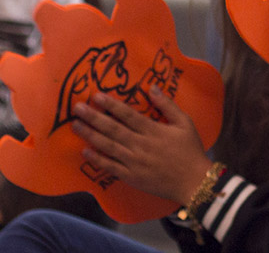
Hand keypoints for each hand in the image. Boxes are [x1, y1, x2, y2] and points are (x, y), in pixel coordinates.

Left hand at [72, 87, 212, 205]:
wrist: (192, 181)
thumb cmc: (190, 150)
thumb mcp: (185, 123)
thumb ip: (168, 105)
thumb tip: (152, 88)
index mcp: (153, 130)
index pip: (128, 115)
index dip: (111, 105)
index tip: (96, 96)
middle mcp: (140, 145)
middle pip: (113, 129)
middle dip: (93, 117)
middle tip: (77, 108)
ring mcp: (134, 162)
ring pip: (107, 146)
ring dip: (90, 135)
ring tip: (75, 125)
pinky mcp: (131, 176)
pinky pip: (110, 166)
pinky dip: (97, 159)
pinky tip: (85, 152)